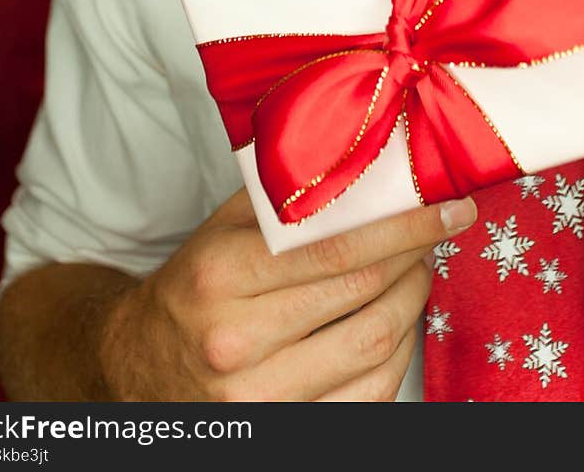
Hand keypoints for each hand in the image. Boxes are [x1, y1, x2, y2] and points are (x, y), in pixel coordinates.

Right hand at [99, 186, 476, 401]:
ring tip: (419, 270)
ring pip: (373, 345)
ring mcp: (260, 396)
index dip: (405, 227)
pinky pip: (368, 395)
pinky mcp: (283, 430)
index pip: (337, 247)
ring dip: (413, 301)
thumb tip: (355, 154)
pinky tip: (398, 321)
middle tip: (438, 229)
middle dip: (416, 256)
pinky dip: (398, 354)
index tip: (448, 208)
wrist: (135, 370)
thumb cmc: (190, 290)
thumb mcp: (218, 230)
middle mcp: (237, 340)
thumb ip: (279, 194)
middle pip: (363, 293)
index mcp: (220, 276)